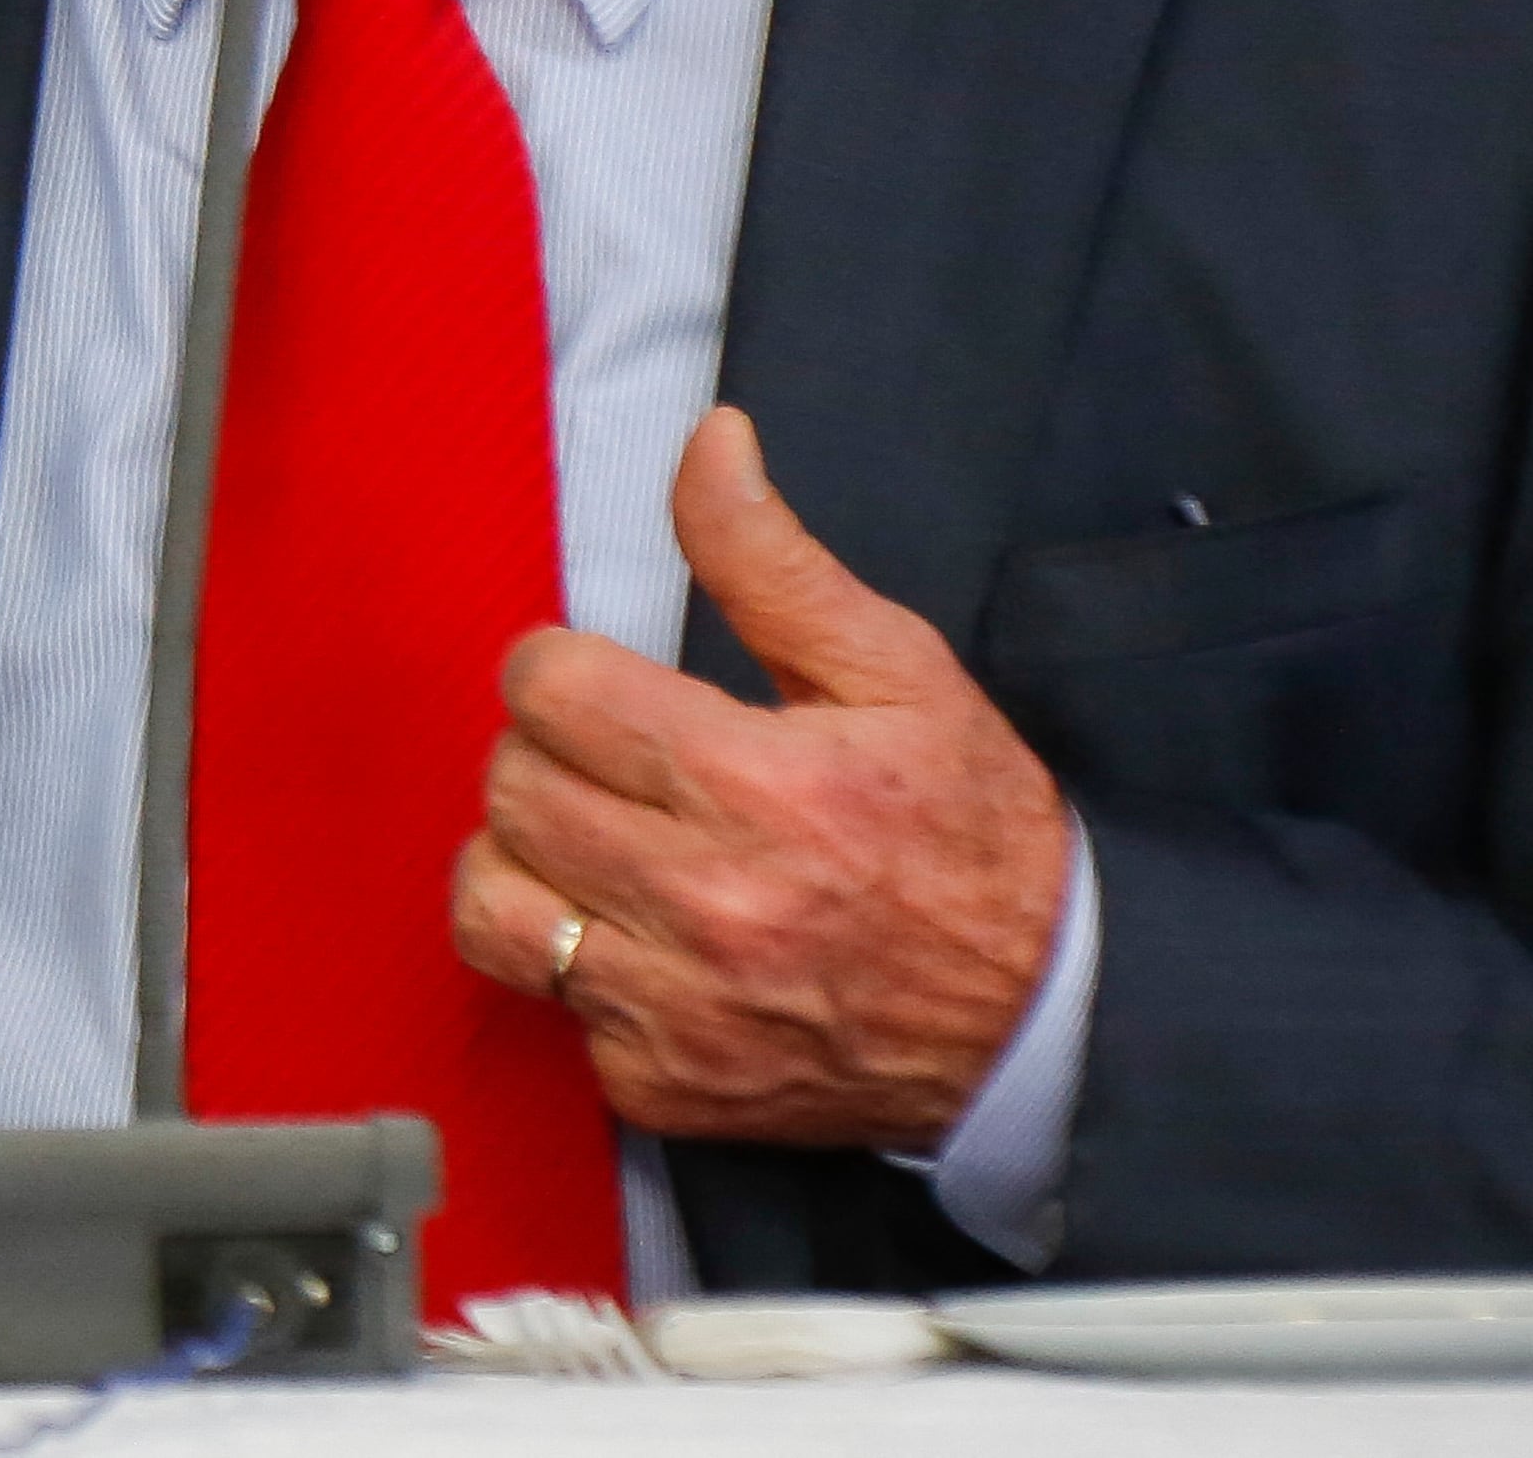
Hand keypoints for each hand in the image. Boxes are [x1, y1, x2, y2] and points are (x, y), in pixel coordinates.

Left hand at [450, 406, 1069, 1153]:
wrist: (1040, 1017)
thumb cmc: (972, 833)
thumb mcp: (896, 668)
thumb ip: (773, 557)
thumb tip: (709, 443)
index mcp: (756, 783)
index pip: (549, 690)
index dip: (563, 666)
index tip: (601, 680)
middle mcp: (706, 904)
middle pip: (511, 788)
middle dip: (548, 751)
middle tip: (613, 756)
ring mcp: (677, 1010)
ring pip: (491, 906)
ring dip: (527, 859)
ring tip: (594, 840)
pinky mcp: (664, 1089)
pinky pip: (549, 1008)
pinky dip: (581, 967)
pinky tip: (648, 938)